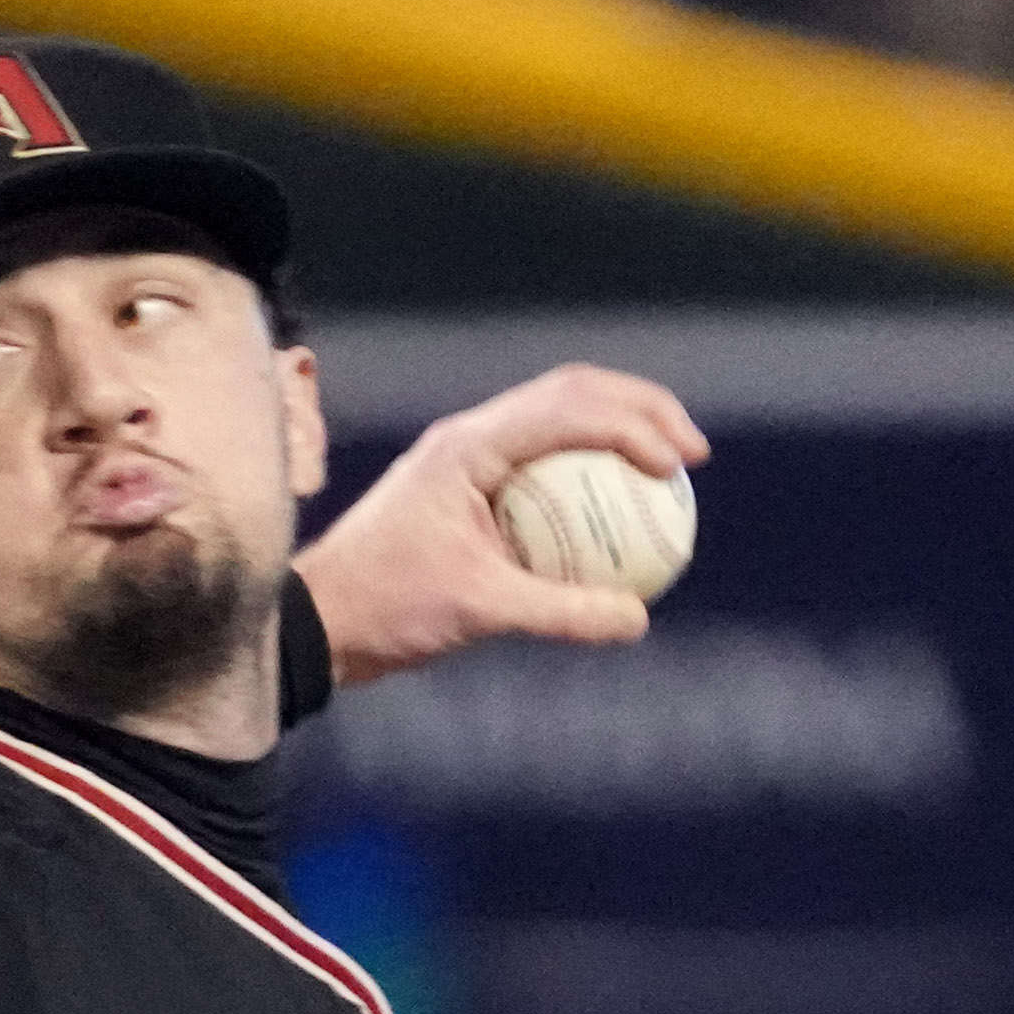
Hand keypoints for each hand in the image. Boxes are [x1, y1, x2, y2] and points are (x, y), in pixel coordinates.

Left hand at [294, 366, 709, 684]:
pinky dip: (591, 478)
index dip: (635, 426)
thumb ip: (561, 613)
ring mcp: (470, 457)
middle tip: (693, 455)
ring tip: (670, 473)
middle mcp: (472, 436)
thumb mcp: (478, 612)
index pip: (569, 407)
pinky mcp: (471, 487)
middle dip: (643, 410)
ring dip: (620, 433)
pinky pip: (545, 466)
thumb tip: (637, 619)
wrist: (320, 620)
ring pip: (561, 420)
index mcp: (470, 445)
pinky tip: (623, 518)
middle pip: (574, 392)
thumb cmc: (386, 610)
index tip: (678, 467)